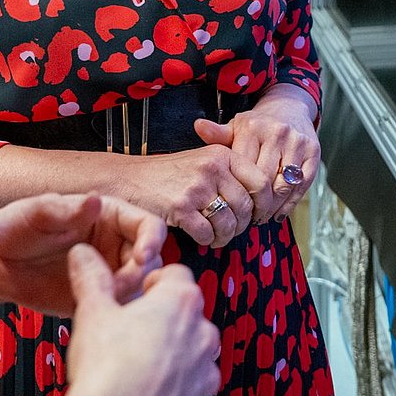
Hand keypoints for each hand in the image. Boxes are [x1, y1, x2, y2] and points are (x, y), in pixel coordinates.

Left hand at [0, 193, 165, 311]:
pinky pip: (118, 307)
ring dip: (130, 295)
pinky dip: (116, 311)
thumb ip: (68, 210)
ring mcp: (108, 271)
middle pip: (151, 260)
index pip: (148, 226)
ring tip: (103, 299)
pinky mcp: (96, 296)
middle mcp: (115, 244)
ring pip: (140, 286)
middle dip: (141, 274)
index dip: (152, 240)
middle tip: (118, 286)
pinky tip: (96, 311)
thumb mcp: (39, 213)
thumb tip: (95, 201)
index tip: (143, 258)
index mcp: (109, 216)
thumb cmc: (15, 227)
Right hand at [61, 247, 219, 395]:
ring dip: (171, 360)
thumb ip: (91, 278)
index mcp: (181, 301)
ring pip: (191, 357)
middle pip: (186, 317)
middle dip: (163, 323)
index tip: (133, 298)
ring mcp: (207, 374)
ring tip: (135, 372)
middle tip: (129, 338)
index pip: (176, 275)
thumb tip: (82, 252)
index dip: (152, 284)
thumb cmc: (104, 367)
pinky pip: (190, 395)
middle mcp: (204, 334)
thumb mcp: (92, 312)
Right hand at [117, 145, 267, 248]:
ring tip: (218, 236)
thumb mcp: (204, 160)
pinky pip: (208, 233)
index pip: (262, 182)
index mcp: (223, 155)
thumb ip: (232, 172)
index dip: (264, 204)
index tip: (257, 215)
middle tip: (233, 229)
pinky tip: (203, 237)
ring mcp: (196, 187)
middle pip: (247, 206)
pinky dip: (208, 241)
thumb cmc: (171, 174)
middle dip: (243, 225)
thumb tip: (264, 199)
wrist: (130, 179)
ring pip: (229, 223)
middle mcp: (212, 168)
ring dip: (226, 236)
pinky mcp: (180, 207)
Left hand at [194, 96, 319, 224]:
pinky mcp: (313, 151)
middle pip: (265, 180)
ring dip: (273, 206)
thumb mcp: (235, 127)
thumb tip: (198, 126)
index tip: (233, 206)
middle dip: (256, 204)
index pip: (244, 170)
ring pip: (284, 185)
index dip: (238, 192)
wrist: (288, 107)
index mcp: (253, 128)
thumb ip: (217, 134)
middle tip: (248, 218)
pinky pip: (302, 184)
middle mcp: (277, 133)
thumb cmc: (257, 124)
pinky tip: (279, 212)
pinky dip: (291, 203)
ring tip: (262, 217)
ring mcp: (297, 142)